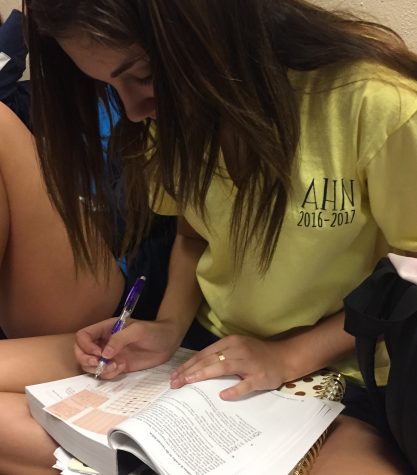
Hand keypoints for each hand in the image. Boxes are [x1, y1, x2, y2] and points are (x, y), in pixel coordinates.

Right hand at [74, 318, 182, 378]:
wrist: (168, 342)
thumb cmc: (154, 331)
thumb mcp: (138, 330)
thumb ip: (120, 339)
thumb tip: (104, 353)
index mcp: (106, 328)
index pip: (83, 335)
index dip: (85, 346)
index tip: (98, 353)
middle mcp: (104, 341)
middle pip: (81, 352)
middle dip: (86, 360)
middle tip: (100, 364)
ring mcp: (110, 355)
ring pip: (90, 365)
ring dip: (98, 370)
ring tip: (115, 367)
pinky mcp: (117, 365)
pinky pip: (104, 373)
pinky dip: (109, 374)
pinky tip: (122, 368)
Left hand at [170, 335, 289, 399]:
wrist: (284, 357)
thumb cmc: (257, 354)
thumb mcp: (237, 349)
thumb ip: (219, 356)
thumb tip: (195, 369)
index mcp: (230, 342)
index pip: (204, 353)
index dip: (188, 364)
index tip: (174, 375)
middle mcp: (238, 350)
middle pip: (210, 359)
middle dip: (190, 371)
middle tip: (175, 382)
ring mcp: (249, 363)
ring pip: (224, 367)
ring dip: (205, 374)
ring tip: (190, 382)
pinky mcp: (259, 376)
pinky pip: (245, 384)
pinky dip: (234, 390)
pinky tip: (223, 396)